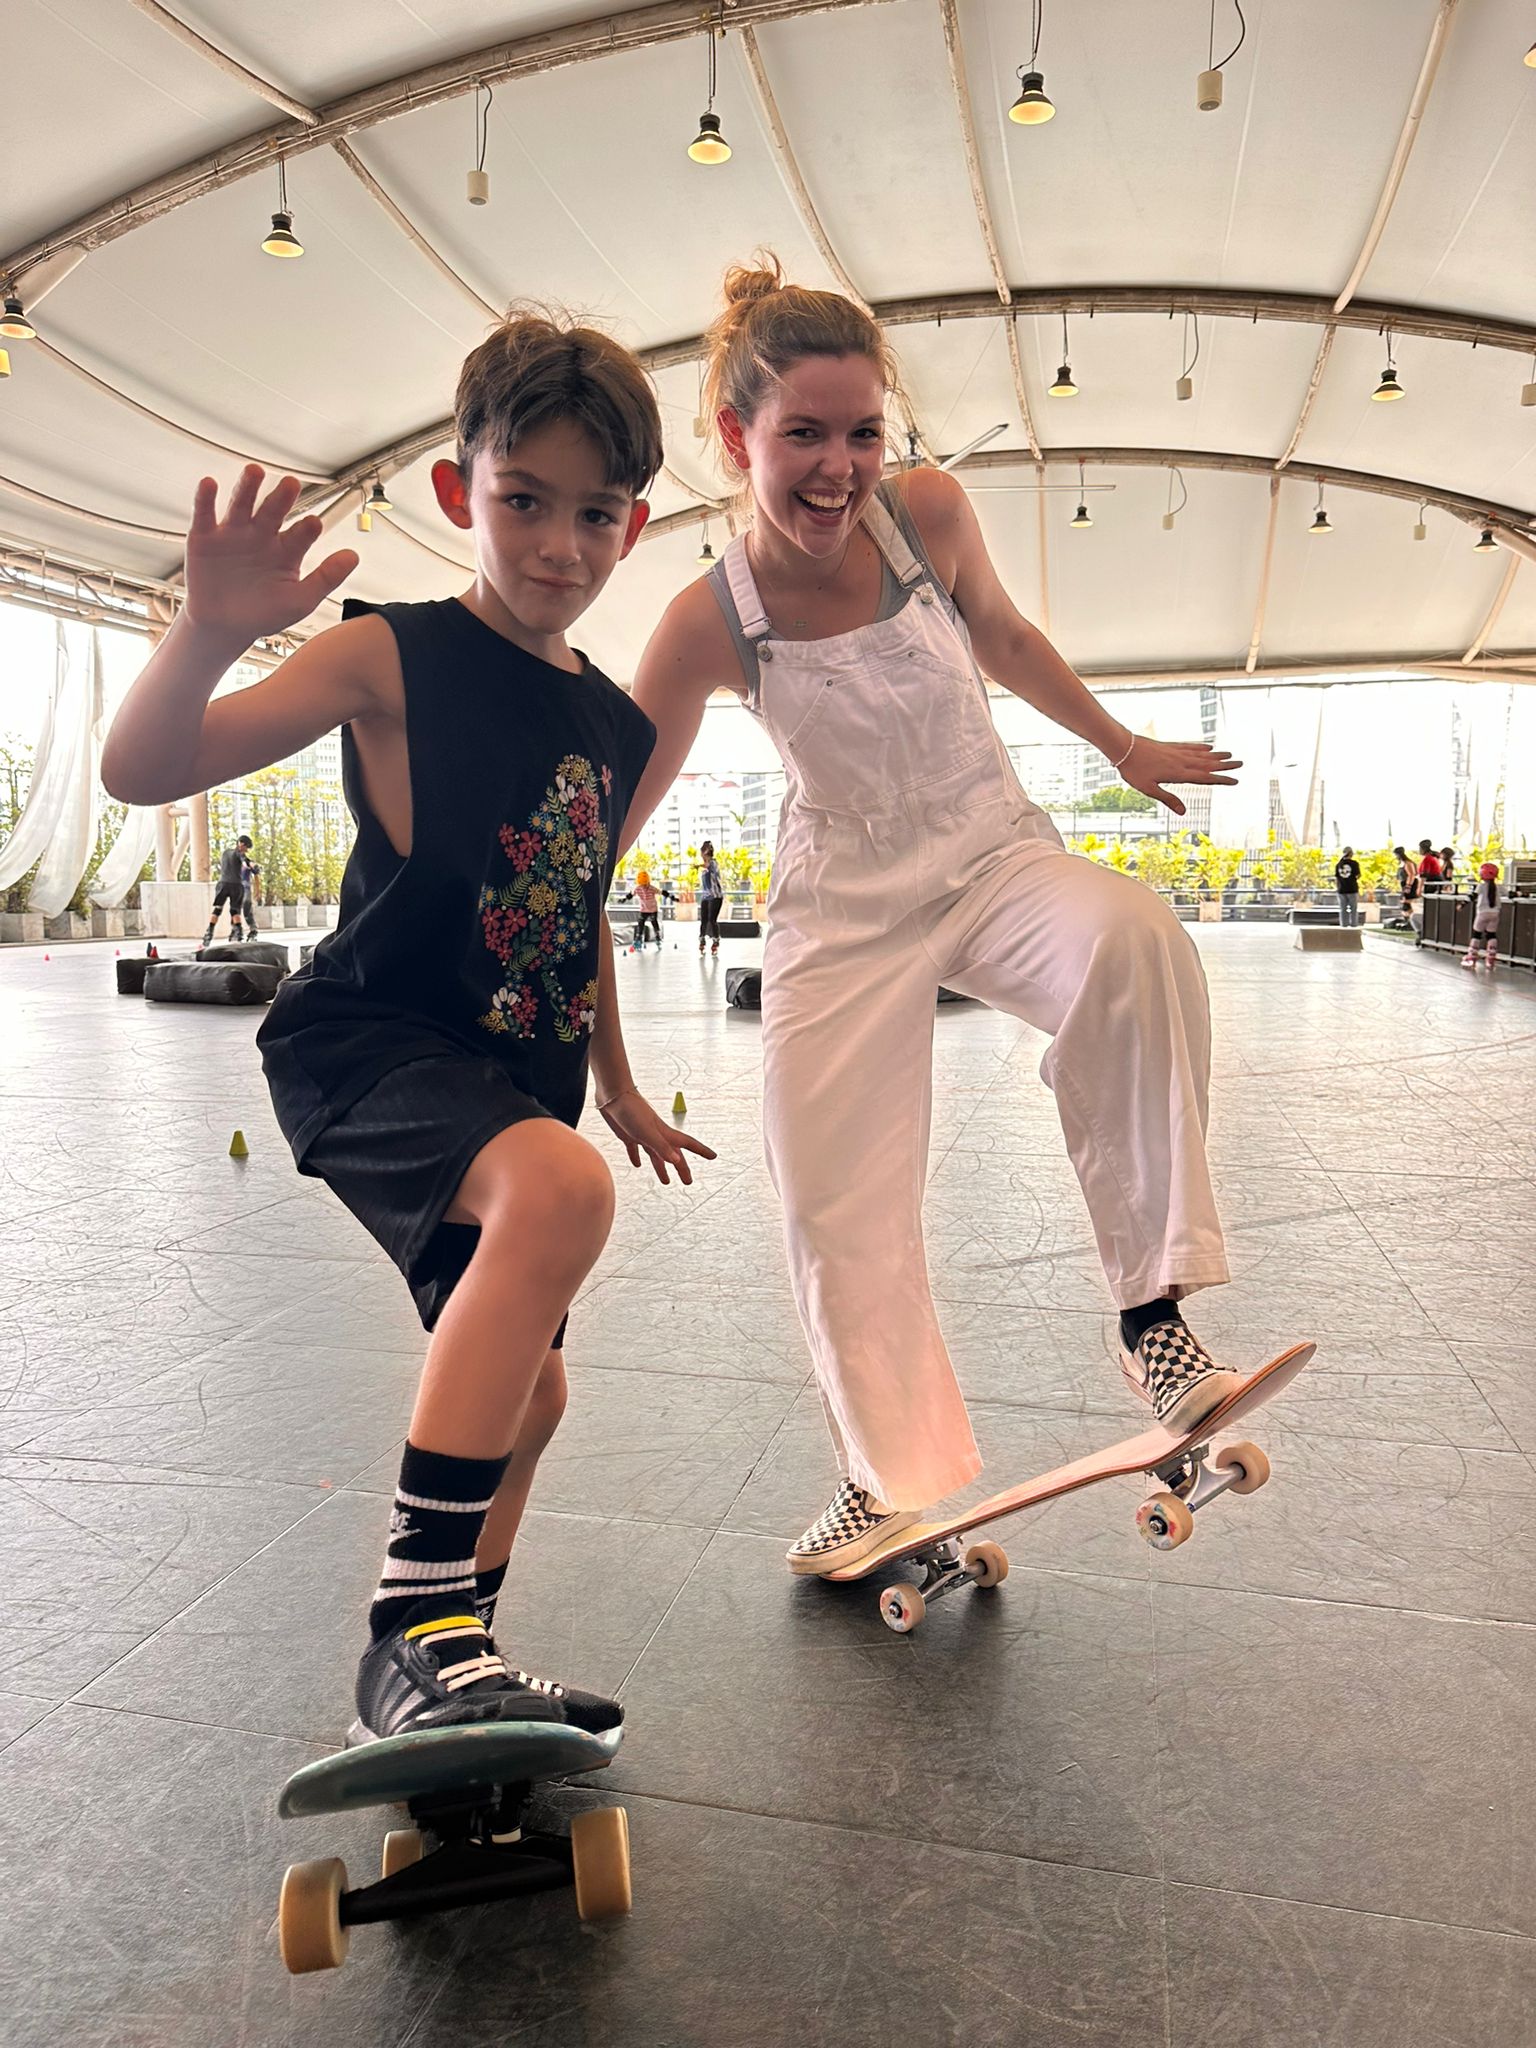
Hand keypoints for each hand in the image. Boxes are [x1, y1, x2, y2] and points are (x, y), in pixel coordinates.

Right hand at [184, 465, 358, 642]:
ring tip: (255, 472)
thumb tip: (353, 556)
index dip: (307, 529)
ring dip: (248, 487)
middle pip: (274, 510)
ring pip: (242, 504)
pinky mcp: (205, 537)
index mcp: (288, 548)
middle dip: (282, 498)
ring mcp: (235, 533)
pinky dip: (206, 498)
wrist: (223, 627)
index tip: (314, 524)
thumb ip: (327, 578)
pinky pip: (205, 514)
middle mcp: (263, 534)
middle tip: (291, 484)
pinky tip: (209, 484)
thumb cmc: (263, 613)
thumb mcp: (300, 600)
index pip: (302, 533)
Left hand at [597, 1087, 717, 1185]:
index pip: (687, 1144)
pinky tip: (637, 1165)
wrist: (612, 1095)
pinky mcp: (628, 1134)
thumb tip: (677, 1161)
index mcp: (664, 1133)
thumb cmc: (631, 1111)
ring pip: (656, 1155)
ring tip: (666, 1181)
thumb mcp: (646, 1132)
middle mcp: (656, 1135)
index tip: (713, 1156)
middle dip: (682, 1168)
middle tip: (688, 1182)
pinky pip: (635, 1150)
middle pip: (673, 1154)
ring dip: (661, 1167)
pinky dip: (637, 1157)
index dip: (701, 1151)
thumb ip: (661, 1147)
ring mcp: (642, 1135)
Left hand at [1117, 737, 1241, 815]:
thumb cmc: (1134, 770)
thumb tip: (1183, 812)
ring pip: (1201, 754)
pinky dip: (1201, 747)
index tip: (1235, 780)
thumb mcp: (1149, 789)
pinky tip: (1208, 746)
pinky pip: (1190, 746)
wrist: (1123, 747)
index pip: (1204, 778)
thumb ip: (1168, 799)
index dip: (1220, 780)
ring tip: (1230, 754)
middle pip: (1207, 764)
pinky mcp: (1170, 746)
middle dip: (1225, 765)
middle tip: (1241, 763)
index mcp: (1178, 774)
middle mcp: (1181, 761)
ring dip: (1217, 755)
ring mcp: (1176, 752)